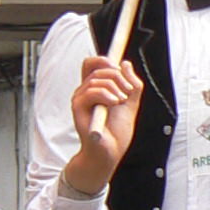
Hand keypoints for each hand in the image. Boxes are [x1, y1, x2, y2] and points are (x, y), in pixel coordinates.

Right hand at [68, 55, 143, 190]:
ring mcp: (80, 98)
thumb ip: (132, 84)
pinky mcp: (77, 107)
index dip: (104, 59)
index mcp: (97, 88)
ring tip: (122, 101)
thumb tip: (125, 63)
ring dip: (114, 87)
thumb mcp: (131, 103)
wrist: (111, 151)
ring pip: (96, 79)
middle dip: (117, 75)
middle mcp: (85, 91)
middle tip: (128, 90)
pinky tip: (114, 103)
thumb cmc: (117, 131)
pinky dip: (106, 95)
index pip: (93, 64)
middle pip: (97, 68)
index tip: (119, 64)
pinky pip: (91, 91)